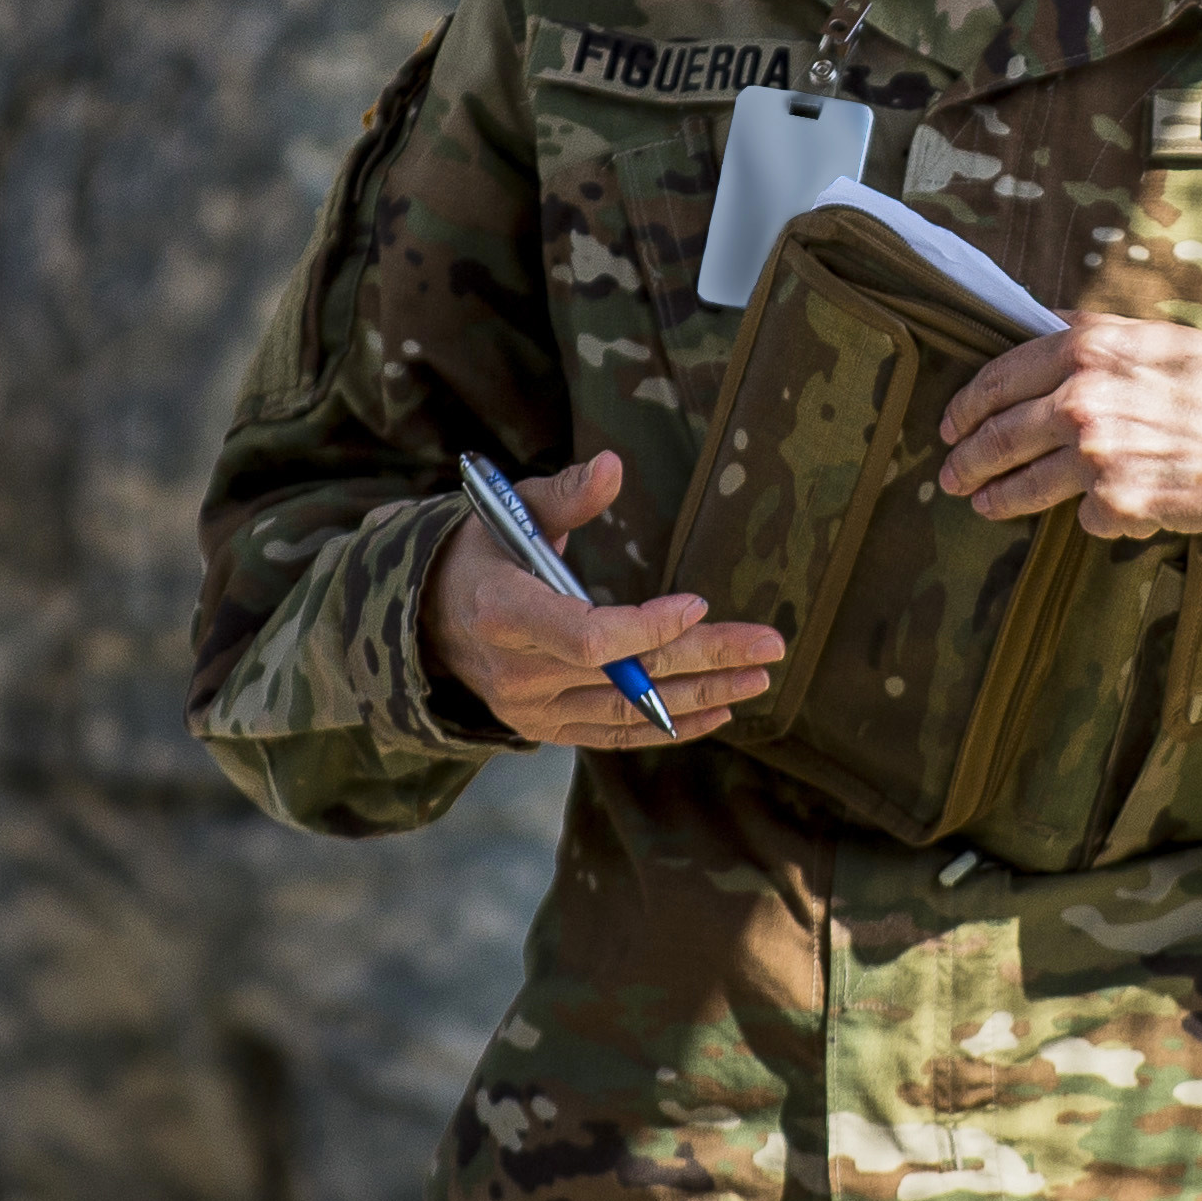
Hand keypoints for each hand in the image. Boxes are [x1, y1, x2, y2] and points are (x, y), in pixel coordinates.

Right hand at [419, 452, 784, 748]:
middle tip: (769, 646)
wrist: (432, 616)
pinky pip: (614, 735)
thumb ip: (565, 494)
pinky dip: (667, 727)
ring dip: (701, 695)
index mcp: (505, 614)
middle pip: (626, 676)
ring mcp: (532, 710)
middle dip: (705, 659)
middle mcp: (518, 674)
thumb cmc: (485, 551)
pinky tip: (717, 712)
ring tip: (758, 677)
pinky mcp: (546, 730)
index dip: (649, 627)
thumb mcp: (514, 510)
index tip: (699, 603)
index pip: (589, 638)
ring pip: (630, 710)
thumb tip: (611, 465)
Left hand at [935, 317, 1201, 540]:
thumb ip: (1089, 332)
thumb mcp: (1152, 336)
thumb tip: (1037, 323)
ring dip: (998, 498)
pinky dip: (1095, 515)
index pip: (998, 378)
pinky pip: (1085, 517)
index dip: (966, 407)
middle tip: (950, 474)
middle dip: (967, 460)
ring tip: (985, 504)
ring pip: (1024, 486)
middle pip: (998, 437)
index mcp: (1086, 348)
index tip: (950, 425)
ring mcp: (1097, 457)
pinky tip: (1116, 507)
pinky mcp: (1119, 505)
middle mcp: (1082, 400)